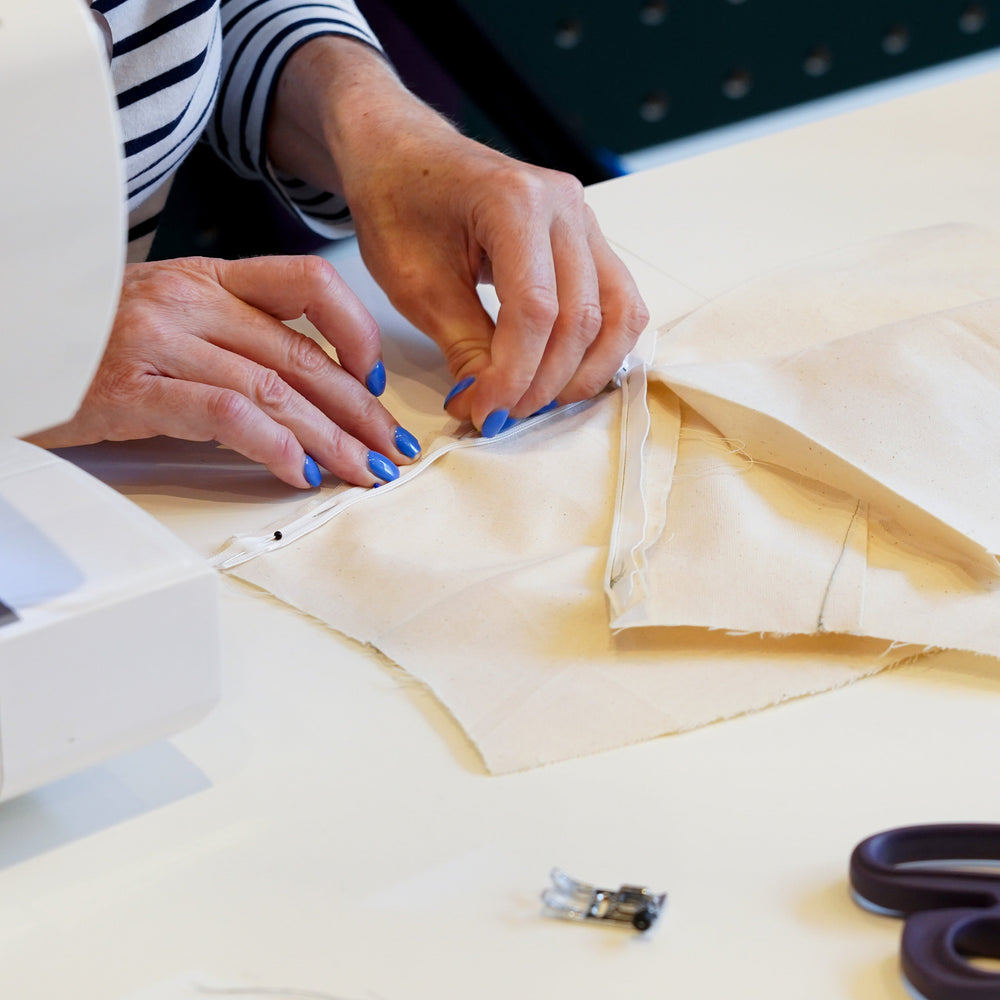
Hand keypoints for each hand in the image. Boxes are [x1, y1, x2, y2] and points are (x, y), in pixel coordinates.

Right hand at [27, 255, 420, 487]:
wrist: (18, 352)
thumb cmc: (94, 342)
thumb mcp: (173, 320)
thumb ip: (236, 340)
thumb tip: (310, 391)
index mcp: (208, 277)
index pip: (307, 283)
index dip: (356, 331)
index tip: (376, 378)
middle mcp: (191, 300)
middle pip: (302, 355)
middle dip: (359, 410)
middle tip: (391, 447)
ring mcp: (162, 341)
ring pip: (276, 389)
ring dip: (331, 439)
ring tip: (361, 471)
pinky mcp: (135, 388)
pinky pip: (227, 416)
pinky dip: (272, 447)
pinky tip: (297, 472)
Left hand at [267, 38, 649, 434]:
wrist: (404, 157)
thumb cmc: (400, 204)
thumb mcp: (415, 284)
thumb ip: (463, 346)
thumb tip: (491, 404)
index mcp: (514, 200)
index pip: (535, 311)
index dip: (512, 374)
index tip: (483, 411)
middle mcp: (563, 206)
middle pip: (580, 319)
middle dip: (541, 382)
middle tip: (500, 414)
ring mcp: (585, 220)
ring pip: (617, 316)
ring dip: (581, 373)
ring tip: (535, 402)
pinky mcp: (590, 240)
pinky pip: (620, 304)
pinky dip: (601, 348)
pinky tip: (565, 375)